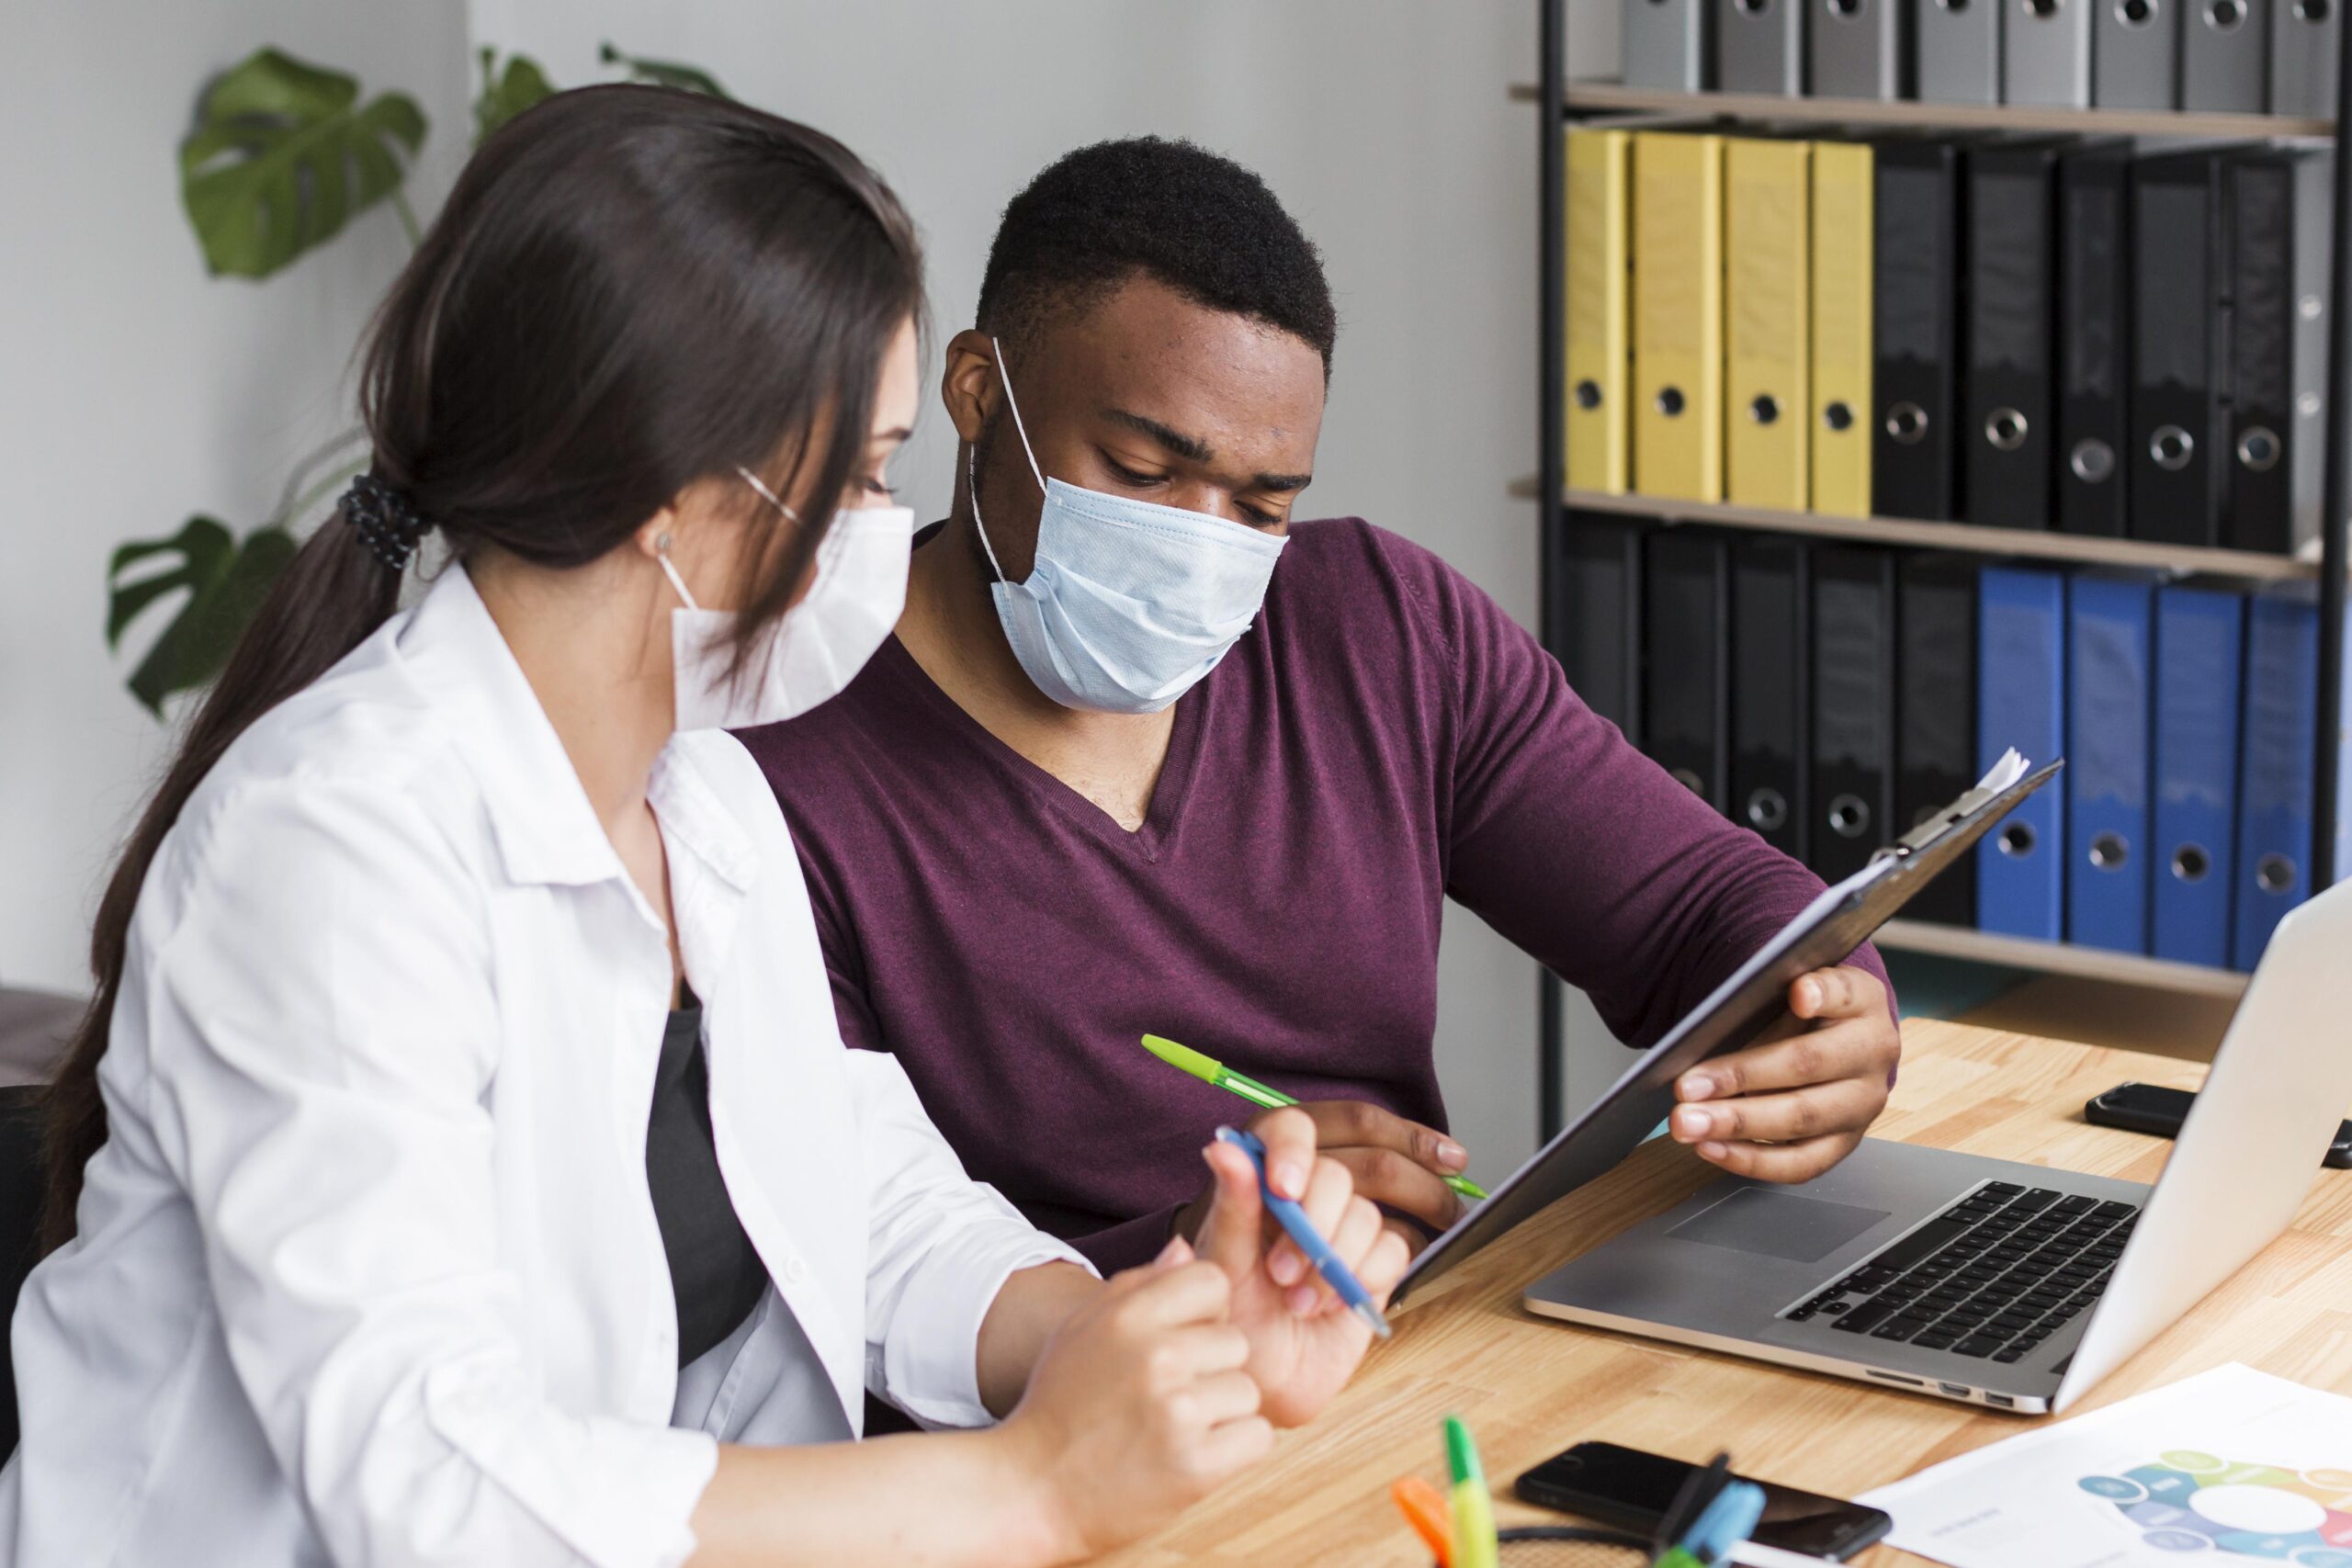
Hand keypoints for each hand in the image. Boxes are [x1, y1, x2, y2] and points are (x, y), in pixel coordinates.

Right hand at [997, 1243, 1268, 1560]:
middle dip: (1212, 1370)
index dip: (1206, 1313)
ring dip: (1222, 1413)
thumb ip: (1136, 1286)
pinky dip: (1235, 1450)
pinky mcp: (1197, 1466)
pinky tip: (1194, 1456)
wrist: (1032, 1489)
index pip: (1212, 1282)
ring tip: (1174, 1430)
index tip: (1184, 1342)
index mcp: (1128, 1316)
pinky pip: (1257, 1437)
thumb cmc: (1060, 1406)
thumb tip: (1184, 1249)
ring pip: (1247, 1391)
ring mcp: (1179, 1411)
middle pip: (1236, 1341)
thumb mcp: (1083, 1330)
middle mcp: (1157, 1356)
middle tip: (1168, 1398)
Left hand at [1193, 1106, 1412, 1427]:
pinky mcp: (1375, 1267)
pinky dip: (1363, 1278)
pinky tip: (1330, 1307)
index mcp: (1263, 1185)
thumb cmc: (1231, 1323)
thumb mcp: (1222, 1266)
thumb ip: (1231, 1207)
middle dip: (1314, 1223)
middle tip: (1280, 1272)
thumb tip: (1222, 1145)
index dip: (1294, 1150)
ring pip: (1365, 1213)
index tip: (1284, 1188)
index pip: (1291, 1131)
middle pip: (1337, 1174)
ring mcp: (1345, 1232)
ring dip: (1333, 1261)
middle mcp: (1308, 1200)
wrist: (1260, 1384)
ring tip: (1297, 1302)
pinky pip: (1393, 1249)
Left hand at [1668, 965, 1899, 1183]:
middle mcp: (1871, 1057)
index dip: (1822, 993)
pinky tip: (1712, 1147)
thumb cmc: (1804, 1010)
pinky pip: (1800, 1163)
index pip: (1845, 993)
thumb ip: (1769, 989)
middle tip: (1686, 1086)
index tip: (1798, 995)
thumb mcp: (1794, 983)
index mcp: (1863, 1003)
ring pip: (1800, 1121)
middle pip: (1806, 1066)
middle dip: (1741, 1076)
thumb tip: (1724, 1016)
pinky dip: (1751, 1159)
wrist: (1839, 1043)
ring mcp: (1861, 1106)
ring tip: (1689, 1123)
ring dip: (1737, 1125)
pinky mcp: (1843, 1144)